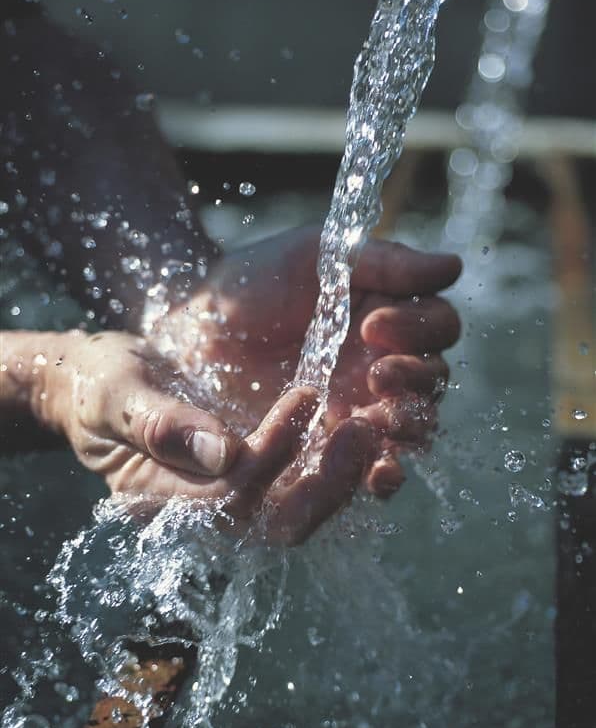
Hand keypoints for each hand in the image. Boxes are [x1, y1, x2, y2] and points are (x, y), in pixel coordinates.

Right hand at [41, 330, 373, 543]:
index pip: (231, 497)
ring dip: (341, 476)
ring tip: (374, 427)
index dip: (272, 454)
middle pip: (278, 523)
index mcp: (161, 501)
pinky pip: (301, 487)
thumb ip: (160, 425)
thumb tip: (221, 453)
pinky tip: (361, 428)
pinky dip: (335, 466)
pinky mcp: (252, 480)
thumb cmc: (99, 386)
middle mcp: (203, 514)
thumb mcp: (117, 395)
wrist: (100, 385)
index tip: (304, 396)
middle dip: (325, 484)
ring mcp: (230, 501)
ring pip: (299, 511)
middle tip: (363, 431)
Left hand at [164, 226, 461, 495]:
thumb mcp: (316, 255)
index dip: (421, 328)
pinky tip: (377, 471)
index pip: (438, 327)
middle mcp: (383, 367)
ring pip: (412, 428)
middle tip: (378, 373)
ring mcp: (360, 410)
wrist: (193, 323)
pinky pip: (371, 469)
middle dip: (416, 380)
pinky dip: (383, 472)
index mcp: (389, 319)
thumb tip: (454, 265)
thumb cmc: (255, 280)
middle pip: (433, 382)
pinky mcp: (330, 450)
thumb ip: (383, 261)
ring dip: (406, 426)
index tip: (371, 323)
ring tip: (376, 417)